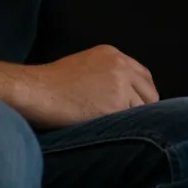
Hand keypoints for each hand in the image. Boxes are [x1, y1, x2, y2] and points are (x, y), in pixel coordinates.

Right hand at [12, 45, 158, 129]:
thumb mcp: (85, 65)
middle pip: (150, 92)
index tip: (138, 108)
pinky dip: (123, 130)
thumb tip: (124, 94)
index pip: (143, 76)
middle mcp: (120, 65)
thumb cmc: (52, 83)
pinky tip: (109, 133)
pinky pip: (131, 122)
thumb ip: (107, 74)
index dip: (142, 94)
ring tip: (114, 129)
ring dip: (131, 121)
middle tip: (130, 124)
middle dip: (143, 109)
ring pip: (142, 110)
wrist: (37, 90)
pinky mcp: (116, 104)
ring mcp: (120, 84)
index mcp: (113, 54)